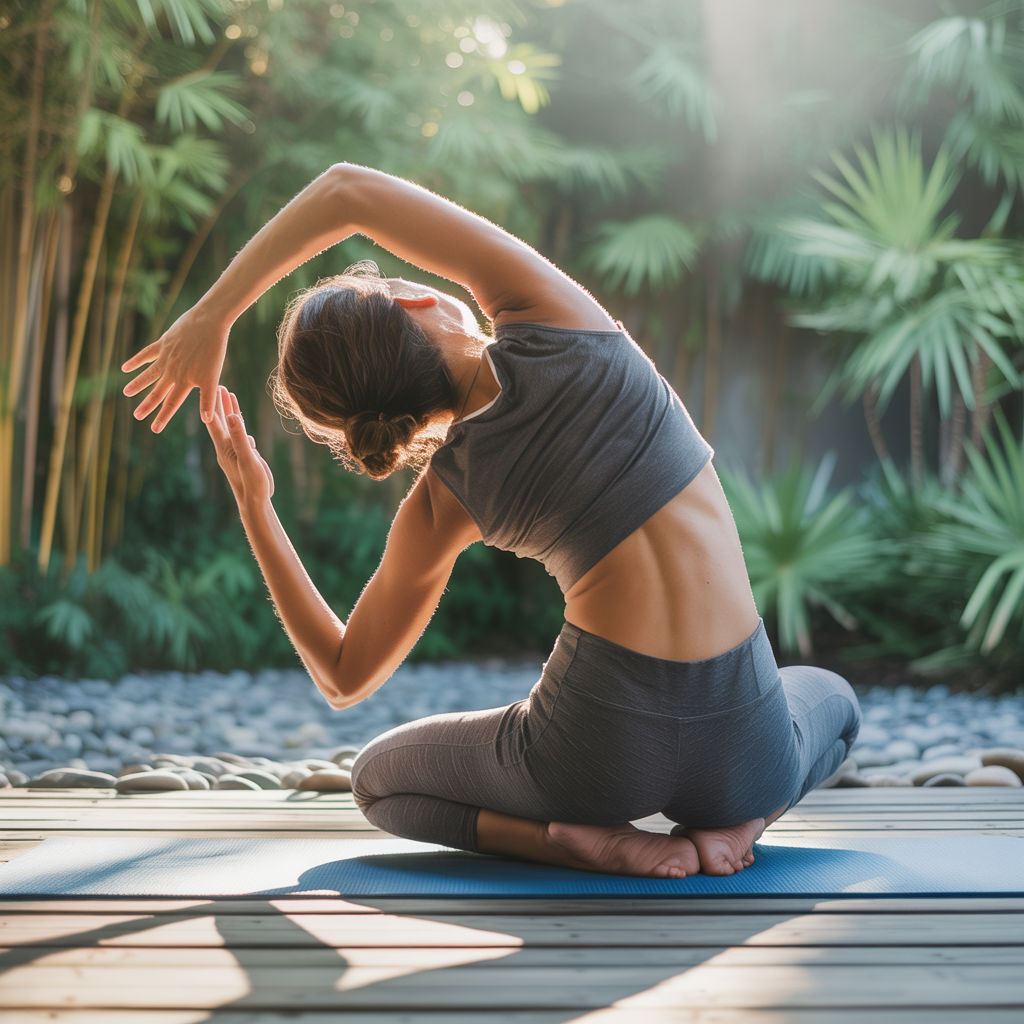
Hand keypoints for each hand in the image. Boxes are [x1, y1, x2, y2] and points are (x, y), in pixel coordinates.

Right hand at [122, 303, 229, 431]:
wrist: (209, 322)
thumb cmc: (215, 350)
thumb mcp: (213, 377)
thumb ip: (207, 399)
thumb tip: (206, 421)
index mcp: (185, 381)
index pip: (172, 403)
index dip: (163, 417)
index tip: (154, 429)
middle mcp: (172, 371)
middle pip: (157, 391)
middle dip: (147, 405)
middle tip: (136, 416)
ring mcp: (166, 357)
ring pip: (148, 374)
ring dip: (137, 384)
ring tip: (126, 393)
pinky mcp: (163, 343)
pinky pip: (146, 354)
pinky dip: (136, 361)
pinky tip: (125, 368)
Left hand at [206, 386, 274, 508]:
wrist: (255, 502)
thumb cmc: (252, 482)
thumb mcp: (248, 458)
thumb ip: (240, 437)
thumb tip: (231, 416)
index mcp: (224, 446)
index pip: (215, 421)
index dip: (214, 404)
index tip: (214, 386)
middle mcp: (226, 447)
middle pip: (220, 420)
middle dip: (219, 402)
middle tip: (219, 384)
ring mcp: (235, 451)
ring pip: (230, 426)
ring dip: (228, 410)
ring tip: (229, 395)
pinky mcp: (244, 455)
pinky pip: (240, 434)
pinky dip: (239, 423)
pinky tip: (239, 419)